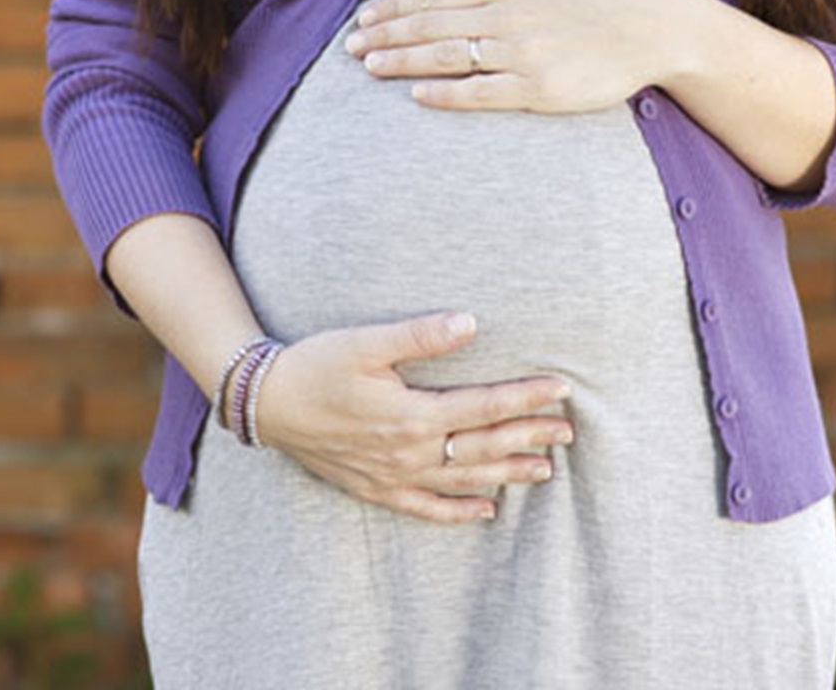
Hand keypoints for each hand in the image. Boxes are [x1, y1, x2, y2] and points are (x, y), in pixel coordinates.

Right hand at [248, 310, 574, 524]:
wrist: (265, 404)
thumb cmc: (316, 365)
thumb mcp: (366, 343)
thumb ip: (420, 335)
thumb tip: (470, 322)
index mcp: (413, 414)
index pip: (485, 406)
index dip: (527, 398)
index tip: (562, 388)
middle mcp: (410, 451)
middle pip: (483, 446)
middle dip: (530, 437)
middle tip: (569, 431)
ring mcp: (394, 476)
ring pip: (464, 480)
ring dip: (507, 474)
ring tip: (545, 470)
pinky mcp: (376, 489)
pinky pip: (427, 509)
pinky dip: (459, 512)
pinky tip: (487, 513)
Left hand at [344, 0, 703, 112]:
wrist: (653, 28)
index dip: (394, 10)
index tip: (363, 20)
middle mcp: (507, 17)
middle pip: (431, 27)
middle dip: (385, 36)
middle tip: (349, 49)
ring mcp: (521, 54)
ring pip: (447, 58)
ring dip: (402, 62)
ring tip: (370, 67)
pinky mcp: (538, 89)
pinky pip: (482, 92)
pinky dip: (447, 93)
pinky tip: (417, 95)